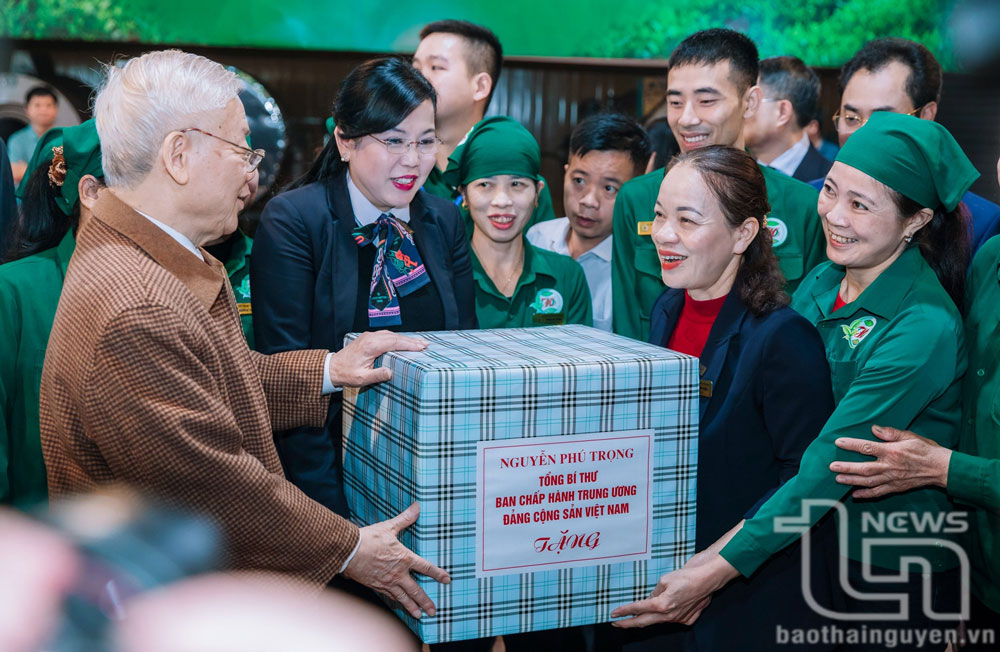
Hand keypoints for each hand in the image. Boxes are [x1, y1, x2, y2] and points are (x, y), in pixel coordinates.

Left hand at [328, 331, 427, 386]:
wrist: (332, 368)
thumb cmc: (346, 374)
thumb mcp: (361, 378)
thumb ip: (377, 375)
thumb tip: (390, 372)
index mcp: (370, 346)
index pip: (394, 342)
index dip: (409, 344)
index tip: (421, 347)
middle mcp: (370, 338)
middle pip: (395, 336)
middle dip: (411, 340)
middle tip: (425, 344)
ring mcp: (369, 337)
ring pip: (391, 335)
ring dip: (404, 339)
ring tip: (418, 344)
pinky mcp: (368, 339)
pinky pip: (385, 335)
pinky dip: (396, 338)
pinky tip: (403, 342)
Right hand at [343, 503, 449, 618]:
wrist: (349, 552)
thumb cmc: (369, 538)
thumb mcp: (388, 527)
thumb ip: (405, 519)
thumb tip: (417, 507)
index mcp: (404, 558)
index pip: (426, 567)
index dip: (438, 574)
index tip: (447, 580)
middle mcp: (398, 573)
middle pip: (416, 590)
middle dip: (426, 601)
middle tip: (434, 611)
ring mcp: (387, 582)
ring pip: (403, 598)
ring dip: (412, 607)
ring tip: (420, 616)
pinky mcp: (376, 586)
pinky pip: (389, 596)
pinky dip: (396, 602)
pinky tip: (399, 605)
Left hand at [611, 566, 713, 627]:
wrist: (708, 578)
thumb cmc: (686, 576)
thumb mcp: (664, 580)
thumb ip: (654, 592)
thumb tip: (650, 600)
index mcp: (661, 604)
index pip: (638, 610)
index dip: (624, 611)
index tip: (613, 613)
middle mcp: (669, 615)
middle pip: (644, 622)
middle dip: (628, 623)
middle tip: (617, 623)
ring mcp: (679, 619)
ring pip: (658, 621)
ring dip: (646, 619)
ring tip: (634, 616)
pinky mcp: (687, 619)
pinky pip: (671, 619)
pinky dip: (664, 615)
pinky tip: (663, 610)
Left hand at [830, 425, 951, 498]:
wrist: (942, 468)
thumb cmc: (926, 450)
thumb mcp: (910, 436)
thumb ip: (891, 433)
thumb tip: (874, 428)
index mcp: (892, 452)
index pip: (867, 447)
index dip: (852, 445)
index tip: (838, 443)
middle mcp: (890, 466)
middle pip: (864, 468)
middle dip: (847, 467)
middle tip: (832, 467)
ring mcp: (893, 479)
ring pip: (869, 482)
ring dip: (852, 481)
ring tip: (838, 479)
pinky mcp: (897, 487)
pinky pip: (879, 493)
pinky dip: (866, 495)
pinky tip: (855, 495)